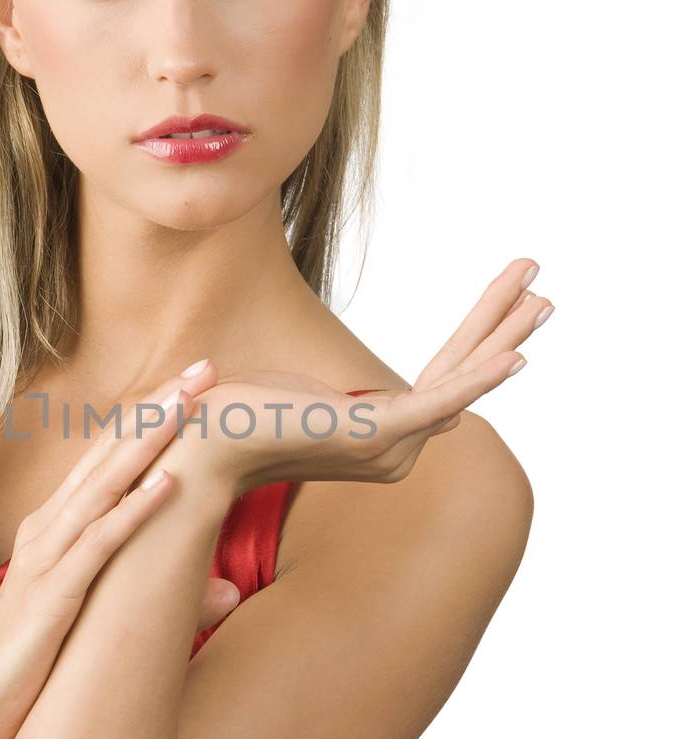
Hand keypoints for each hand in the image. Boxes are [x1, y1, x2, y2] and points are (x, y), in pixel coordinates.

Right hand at [0, 361, 238, 738]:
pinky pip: (101, 543)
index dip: (153, 417)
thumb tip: (227, 592)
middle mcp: (49, 528)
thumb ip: (157, 589)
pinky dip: (136, 510)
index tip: (199, 384)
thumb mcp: (103, 614)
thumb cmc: (40, 663)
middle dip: (159, 407)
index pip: (110, 457)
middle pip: (110, 453)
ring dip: (150, 441)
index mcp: (58, 526)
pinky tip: (170, 485)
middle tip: (205, 367)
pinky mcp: (55, 593)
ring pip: (106, 484)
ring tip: (191, 403)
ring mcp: (49, 557)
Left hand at [177, 257, 554, 492]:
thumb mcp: (294, 396)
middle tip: (541, 286)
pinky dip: (479, 376)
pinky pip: (438, 398)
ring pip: (458, 378)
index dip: (478, 340)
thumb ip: (329, 400)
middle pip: (460, 374)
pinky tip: (514, 354)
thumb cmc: (231, 418)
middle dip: (502, 325)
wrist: (196, 442)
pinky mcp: (372, 434)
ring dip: (502, 332)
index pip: (442, 381)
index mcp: (377, 440)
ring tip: (541, 296)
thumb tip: (336, 394)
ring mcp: (386, 447)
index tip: (509, 303)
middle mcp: (393, 452)